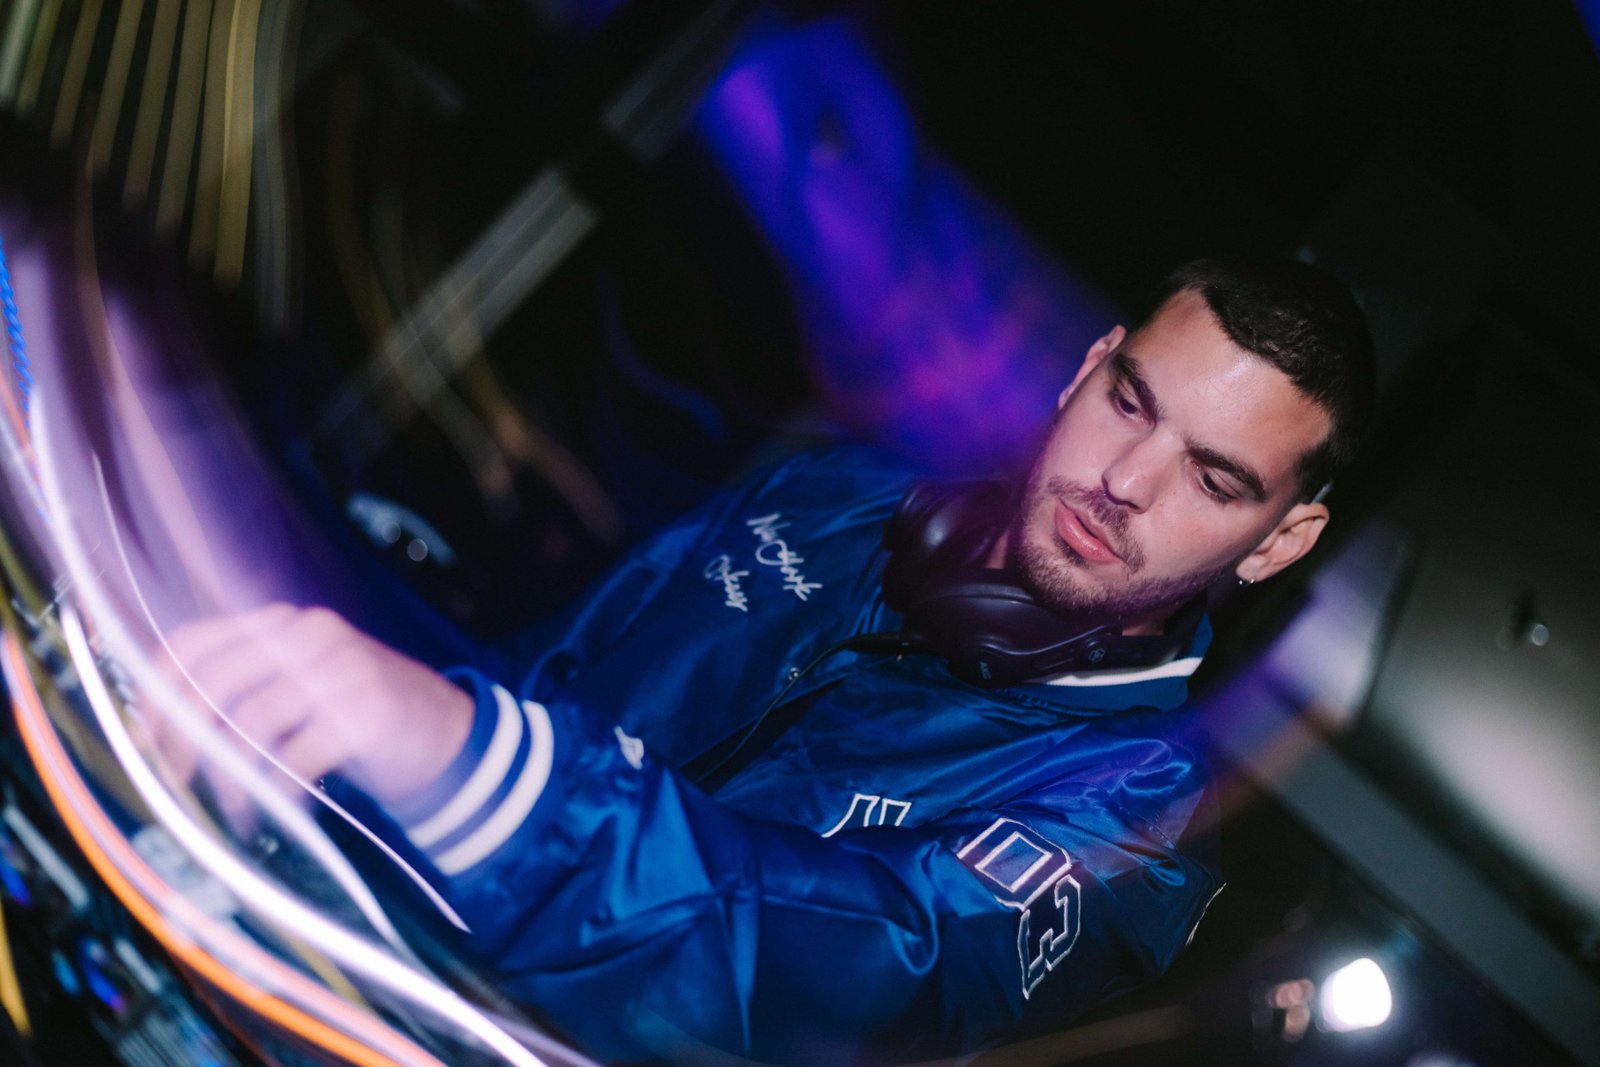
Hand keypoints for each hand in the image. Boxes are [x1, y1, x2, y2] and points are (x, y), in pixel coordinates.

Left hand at [152, 604, 474, 813]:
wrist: (446, 733)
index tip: (149, 742)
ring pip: (251, 723)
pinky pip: (297, 756)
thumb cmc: (359, 715)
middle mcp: (311, 634)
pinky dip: (279, 790)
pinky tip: (284, 808)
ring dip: (232, 777)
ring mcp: (342, 668)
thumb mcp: (301, 685)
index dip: (157, 694)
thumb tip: (161, 727)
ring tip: (237, 807)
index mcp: (285, 624)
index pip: (193, 643)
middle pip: (214, 682)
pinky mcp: (366, 711)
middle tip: (181, 784)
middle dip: (186, 743)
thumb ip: (245, 687)